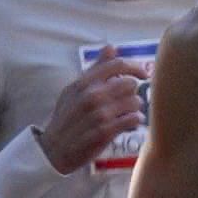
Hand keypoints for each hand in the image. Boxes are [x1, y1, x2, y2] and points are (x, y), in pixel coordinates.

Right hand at [35, 51, 149, 173]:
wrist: (54, 150)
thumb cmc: (67, 118)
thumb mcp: (74, 90)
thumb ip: (95, 69)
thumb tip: (110, 48)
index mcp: (83, 83)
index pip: (117, 65)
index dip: (135, 67)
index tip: (143, 74)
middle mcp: (91, 96)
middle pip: (130, 83)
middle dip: (133, 92)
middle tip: (128, 101)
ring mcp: (98, 114)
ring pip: (135, 102)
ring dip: (135, 108)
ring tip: (128, 114)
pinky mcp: (105, 132)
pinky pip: (133, 119)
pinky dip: (135, 121)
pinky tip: (130, 123)